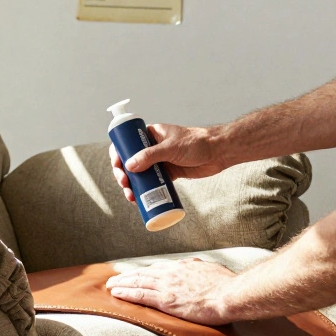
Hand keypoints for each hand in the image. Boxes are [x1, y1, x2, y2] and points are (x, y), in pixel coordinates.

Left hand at [105, 258, 235, 324]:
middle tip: (116, 278)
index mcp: (184, 267)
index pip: (159, 268)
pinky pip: (140, 295)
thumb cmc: (227, 286)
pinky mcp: (165, 300)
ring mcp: (167, 285)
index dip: (145, 271)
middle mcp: (172, 273)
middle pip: (144, 273)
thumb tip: (200, 269)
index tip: (137, 273)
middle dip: (128, 275)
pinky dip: (126, 293)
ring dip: (122, 283)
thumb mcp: (212, 271)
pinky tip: (116, 293)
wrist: (230, 294)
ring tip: (110, 285)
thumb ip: (201, 270)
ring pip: (138, 282)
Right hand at [110, 124, 226, 203]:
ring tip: (130, 196)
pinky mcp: (167, 174)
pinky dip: (144, 191)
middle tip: (125, 184)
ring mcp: (159, 162)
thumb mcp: (171, 147)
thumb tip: (129, 166)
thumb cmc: (196, 143)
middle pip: (129, 162)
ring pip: (138, 175)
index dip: (117, 155)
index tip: (117, 166)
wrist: (218, 152)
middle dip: (122, 174)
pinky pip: (151, 183)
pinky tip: (138, 200)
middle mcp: (151, 148)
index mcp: (150, 135)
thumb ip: (150, 155)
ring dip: (131, 186)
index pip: (126, 144)